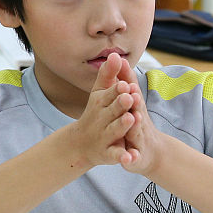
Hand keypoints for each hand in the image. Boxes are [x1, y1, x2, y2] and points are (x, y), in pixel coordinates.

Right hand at [72, 53, 138, 167]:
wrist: (80, 143)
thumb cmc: (95, 113)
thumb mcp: (99, 94)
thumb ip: (108, 75)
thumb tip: (115, 54)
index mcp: (100, 104)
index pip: (109, 94)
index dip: (117, 90)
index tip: (125, 83)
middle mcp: (101, 119)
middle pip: (112, 111)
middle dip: (120, 104)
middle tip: (129, 97)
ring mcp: (104, 136)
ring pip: (114, 131)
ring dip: (122, 125)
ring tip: (131, 119)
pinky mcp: (108, 153)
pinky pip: (115, 155)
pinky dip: (122, 157)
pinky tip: (128, 157)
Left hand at [119, 65, 164, 175]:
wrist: (150, 153)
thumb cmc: (137, 123)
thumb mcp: (131, 102)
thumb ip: (124, 81)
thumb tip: (119, 57)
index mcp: (135, 109)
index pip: (132, 94)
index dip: (129, 85)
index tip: (125, 73)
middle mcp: (139, 121)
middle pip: (138, 110)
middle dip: (136, 102)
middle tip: (132, 93)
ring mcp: (139, 139)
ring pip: (137, 131)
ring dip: (136, 125)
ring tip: (134, 118)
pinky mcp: (135, 156)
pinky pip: (133, 157)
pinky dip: (130, 157)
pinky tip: (127, 158)